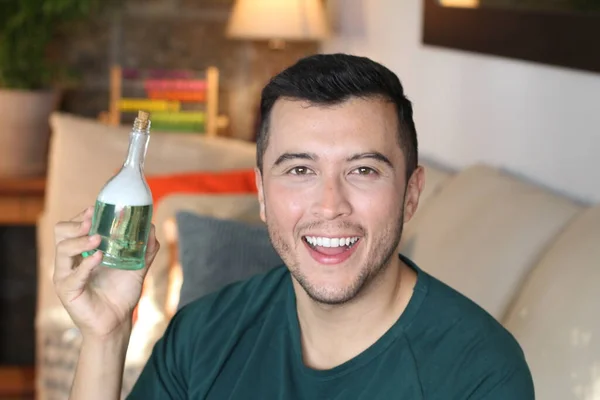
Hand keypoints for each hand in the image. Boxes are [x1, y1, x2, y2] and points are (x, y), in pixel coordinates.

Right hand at [53, 207, 159, 339]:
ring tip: (98, 239)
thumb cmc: (121, 294)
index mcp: (82, 252)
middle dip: (75, 223)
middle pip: (60, 232)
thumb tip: (152, 228)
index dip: (81, 216)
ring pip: (62, 249)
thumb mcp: (136, 268)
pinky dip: (86, 264)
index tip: (94, 209)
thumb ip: (144, 250)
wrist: (117, 322)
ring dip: (80, 240)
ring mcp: (66, 276)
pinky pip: (72, 274)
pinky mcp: (68, 291)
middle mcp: (70, 261)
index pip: (72, 227)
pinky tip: (98, 257)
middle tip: (92, 221)